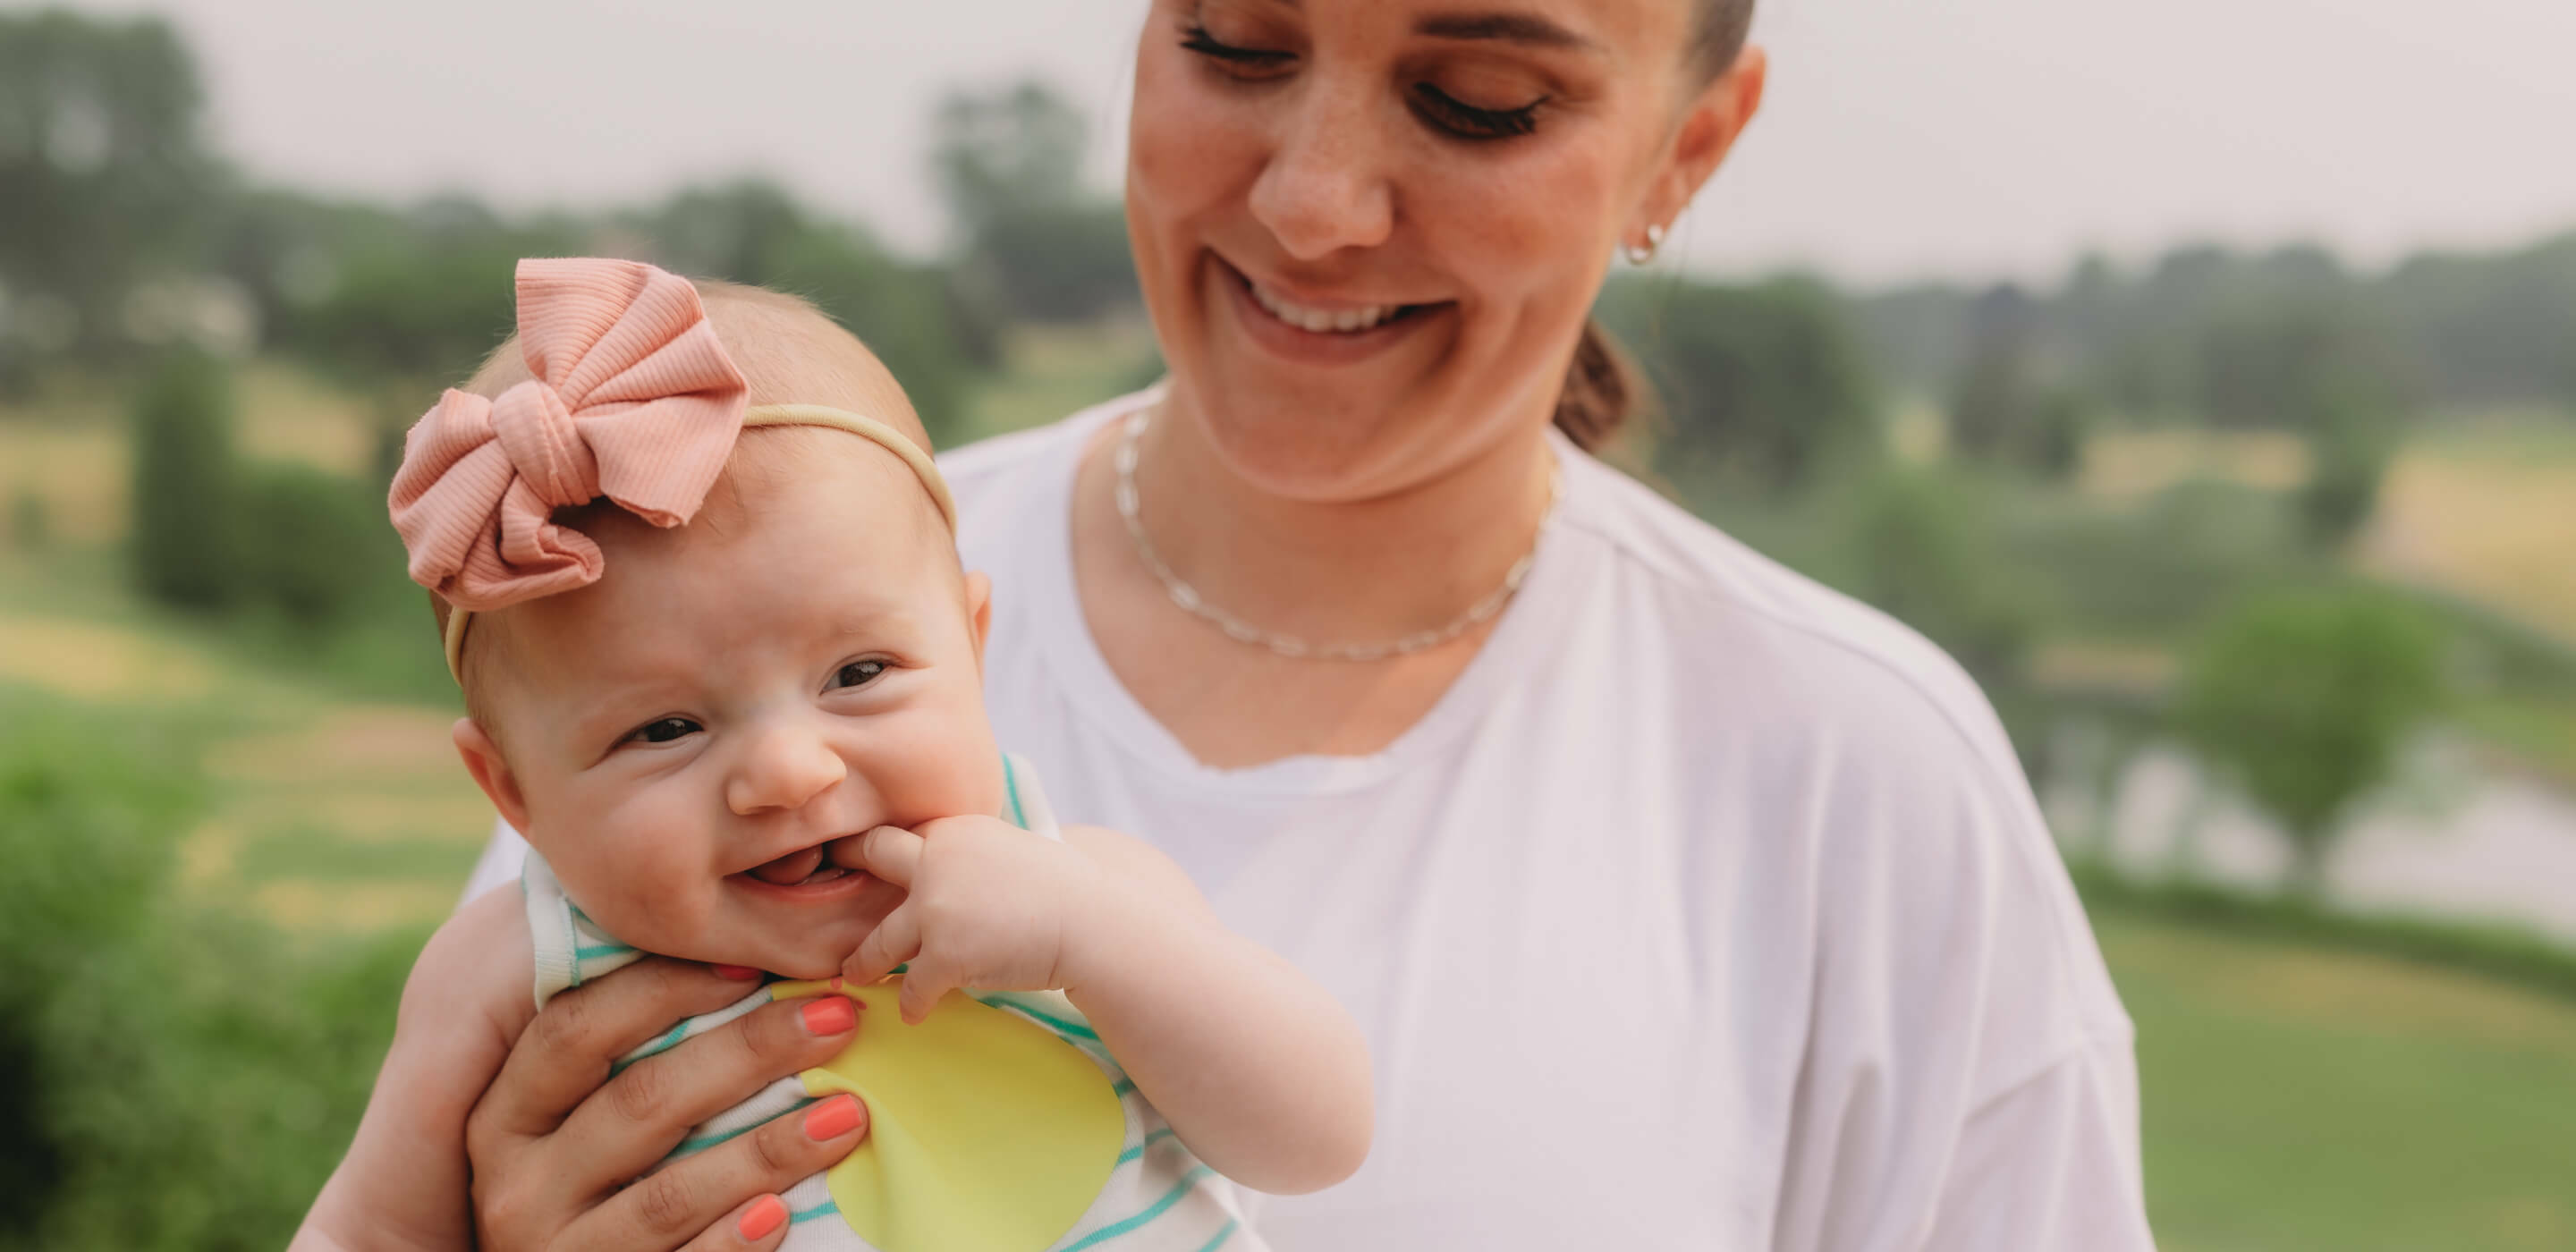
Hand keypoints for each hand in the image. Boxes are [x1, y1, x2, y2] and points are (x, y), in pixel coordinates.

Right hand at [465, 958, 871, 1250]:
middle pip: (640, 1101)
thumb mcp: (574, 1123)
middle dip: (748, 1052)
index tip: (751, 965)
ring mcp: (556, 1251)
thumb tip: (737, 965)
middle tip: (835, 1017)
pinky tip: (782, 1212)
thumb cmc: (588, 1187)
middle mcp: (516, 1184)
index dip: (659, 989)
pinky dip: (731, 1240)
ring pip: (669, 1193)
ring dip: (766, 1150)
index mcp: (505, 1117)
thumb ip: (621, 1059)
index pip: (574, 1031)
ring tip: (847, 1113)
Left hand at [833, 816, 1111, 1022]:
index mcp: (954, 829)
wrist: (1094, 924)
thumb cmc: (1064, 892)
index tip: (861, 864)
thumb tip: (945, 873)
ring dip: (863, 962)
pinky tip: (914, 1014)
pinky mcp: (944, 953)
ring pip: (879, 939)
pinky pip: (912, 987)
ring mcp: (936, 907)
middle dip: (845, 872)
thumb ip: (969, 855)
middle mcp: (936, 859)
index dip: (882, 853)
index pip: (902, 835)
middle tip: (821, 893)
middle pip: (872, 857)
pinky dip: (912, 1004)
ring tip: (852, 974)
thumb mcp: (1009, 850)